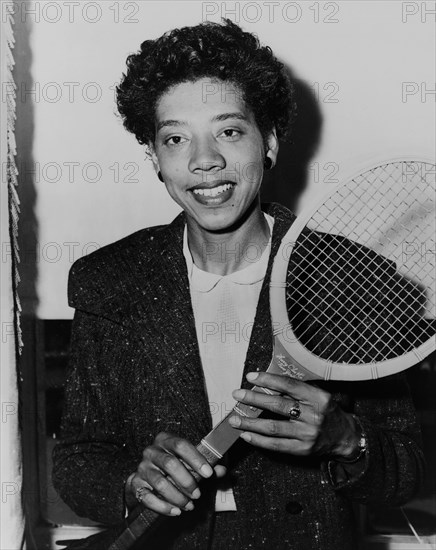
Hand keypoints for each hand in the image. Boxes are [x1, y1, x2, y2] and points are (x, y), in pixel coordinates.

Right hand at [125, 432, 225, 516]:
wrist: (147, 477)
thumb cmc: (173, 467)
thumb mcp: (190, 463)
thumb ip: (206, 466)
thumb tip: (222, 470)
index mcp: (166, 440)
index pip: (181, 445)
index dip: (196, 459)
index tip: (209, 474)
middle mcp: (151, 451)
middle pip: (170, 464)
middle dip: (187, 482)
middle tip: (198, 494)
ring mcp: (142, 467)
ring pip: (160, 482)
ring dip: (177, 497)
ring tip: (189, 506)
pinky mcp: (135, 484)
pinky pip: (148, 497)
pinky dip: (164, 507)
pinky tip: (176, 511)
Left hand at [229, 372, 358, 458]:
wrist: (346, 437)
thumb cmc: (327, 411)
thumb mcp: (319, 395)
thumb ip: (297, 390)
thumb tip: (266, 382)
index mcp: (318, 398)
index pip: (289, 385)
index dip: (268, 380)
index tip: (251, 377)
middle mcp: (314, 416)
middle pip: (278, 405)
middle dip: (254, 399)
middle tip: (237, 394)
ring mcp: (308, 434)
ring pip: (273, 427)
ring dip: (251, 423)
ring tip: (234, 419)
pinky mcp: (303, 450)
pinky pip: (276, 445)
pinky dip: (259, 440)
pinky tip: (246, 434)